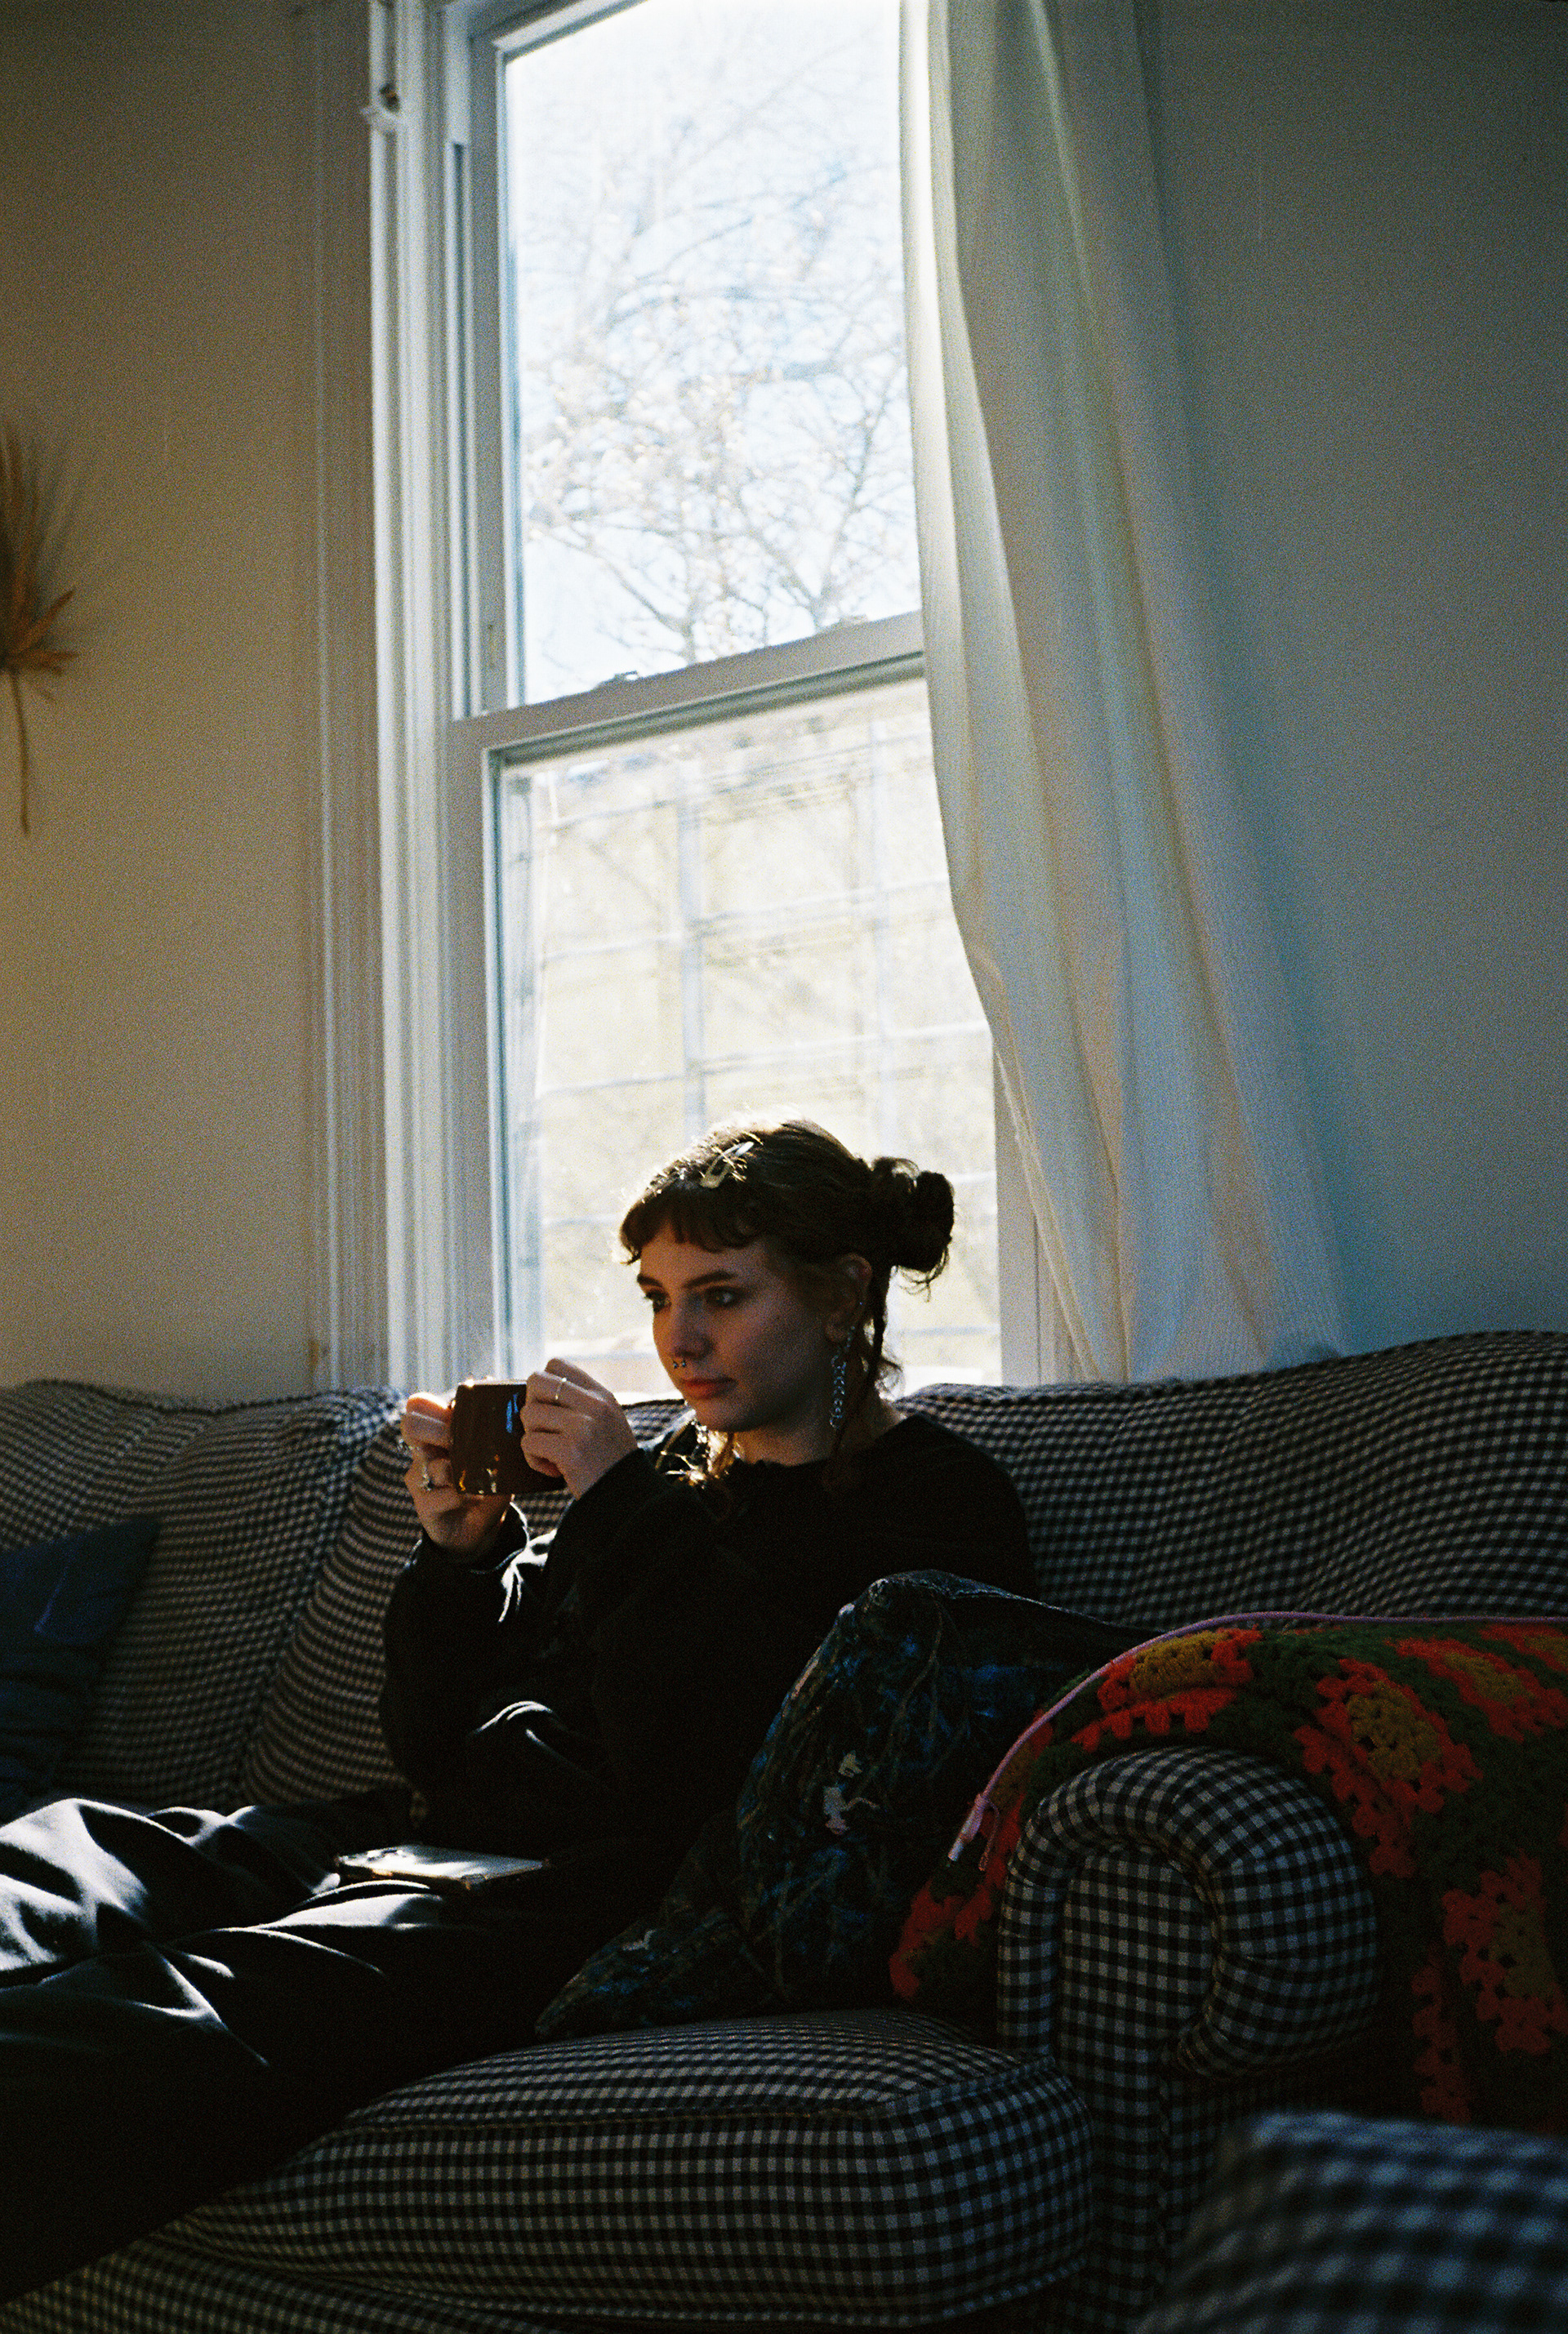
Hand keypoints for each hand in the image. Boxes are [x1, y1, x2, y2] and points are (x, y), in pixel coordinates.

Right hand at [399, 1391, 510, 1559]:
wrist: (478, 1527)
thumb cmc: (484, 1482)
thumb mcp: (491, 1451)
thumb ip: (489, 1420)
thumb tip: (488, 1378)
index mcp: (433, 1433)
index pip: (416, 1405)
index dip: (436, 1404)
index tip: (459, 1413)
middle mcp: (420, 1452)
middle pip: (411, 1425)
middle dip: (440, 1429)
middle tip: (463, 1442)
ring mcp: (419, 1478)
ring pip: (432, 1463)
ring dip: (460, 1469)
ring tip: (478, 1477)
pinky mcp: (424, 1505)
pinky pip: (443, 1494)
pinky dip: (464, 1495)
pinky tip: (475, 1497)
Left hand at [521, 1357, 637, 1500]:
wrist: (627, 1497)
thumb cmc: (610, 1462)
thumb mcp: (607, 1421)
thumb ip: (581, 1403)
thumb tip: (535, 1391)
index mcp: (601, 1395)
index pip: (557, 1364)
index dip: (543, 1385)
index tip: (549, 1408)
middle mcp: (594, 1405)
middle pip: (536, 1381)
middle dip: (531, 1406)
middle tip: (544, 1429)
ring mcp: (582, 1427)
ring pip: (529, 1414)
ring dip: (532, 1437)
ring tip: (550, 1453)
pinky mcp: (570, 1451)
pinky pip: (529, 1442)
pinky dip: (534, 1459)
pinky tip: (553, 1469)